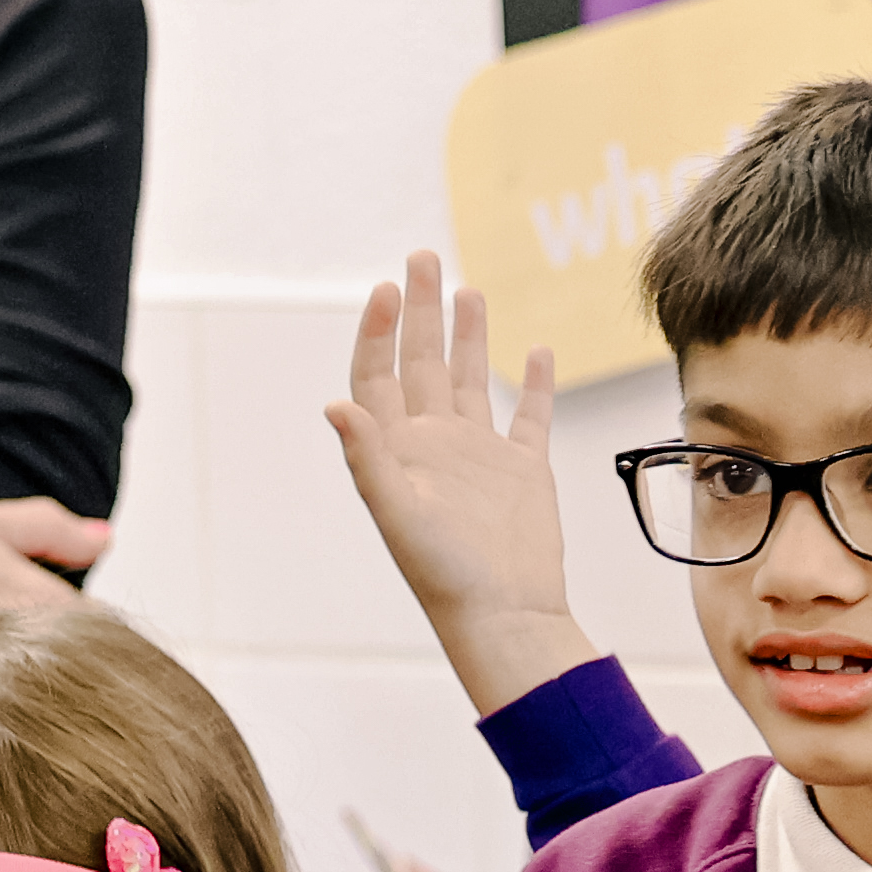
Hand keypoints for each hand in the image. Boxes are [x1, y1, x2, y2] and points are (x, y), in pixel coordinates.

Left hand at [328, 249, 597, 709]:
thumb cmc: (445, 574)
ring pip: (468, 379)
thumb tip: (334, 405)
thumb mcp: (398, 513)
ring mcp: (479, 454)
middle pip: (420, 362)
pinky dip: (532, 383)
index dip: (378, 331)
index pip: (378, 376)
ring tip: (468, 290)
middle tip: (422, 257)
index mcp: (398, 449)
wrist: (506, 614)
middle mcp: (434, 444)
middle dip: (421, 310)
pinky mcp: (523, 470)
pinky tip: (537, 351)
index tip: (389, 289)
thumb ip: (368, 458)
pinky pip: (527, 416)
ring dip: (467, 335)